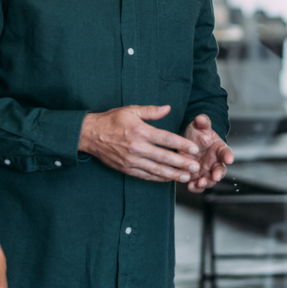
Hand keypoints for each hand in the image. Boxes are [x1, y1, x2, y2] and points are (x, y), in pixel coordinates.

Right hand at [79, 104, 201, 181]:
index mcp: (140, 131)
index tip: (194, 149)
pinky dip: (158, 178)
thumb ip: (151, 111)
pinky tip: (169, 179)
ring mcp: (131, 160)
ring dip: (173, 174)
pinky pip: (146, 175)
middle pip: (164, 157)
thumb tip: (168, 108)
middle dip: (182, 163)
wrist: (89, 134)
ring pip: (156, 169)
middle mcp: (137, 147)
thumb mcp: (131, 110)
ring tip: (187, 177)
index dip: (182, 144)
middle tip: (197, 167)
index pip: (166, 139)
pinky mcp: (126, 168)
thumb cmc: (111, 120)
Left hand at [182, 114, 233, 192]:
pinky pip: (198, 185)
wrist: (187, 144)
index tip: (230, 159)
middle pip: (220, 170)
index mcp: (219, 148)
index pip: (226, 152)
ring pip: (210, 180)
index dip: (228, 155)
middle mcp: (215, 161)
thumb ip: (202, 122)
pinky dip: (195, 187)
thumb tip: (201, 118)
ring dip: (206, 183)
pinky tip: (190, 186)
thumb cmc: (198, 134)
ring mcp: (206, 171)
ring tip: (201, 182)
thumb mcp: (199, 126)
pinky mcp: (196, 177)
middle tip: (216, 176)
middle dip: (219, 174)